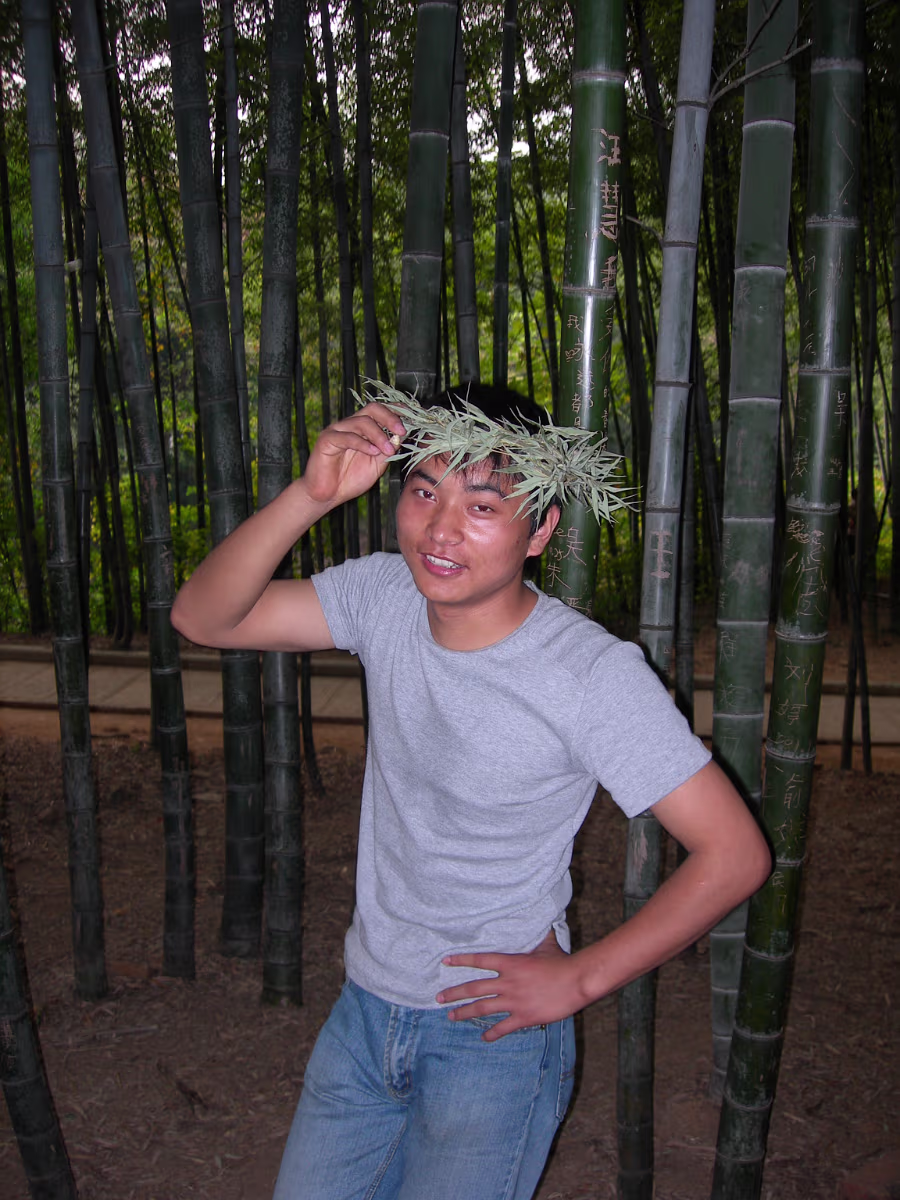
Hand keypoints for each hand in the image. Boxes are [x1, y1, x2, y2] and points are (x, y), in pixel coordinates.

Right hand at [303, 403, 405, 508]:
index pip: (381, 411)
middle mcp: (350, 425)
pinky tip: (373, 452)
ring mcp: (337, 430)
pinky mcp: (326, 440)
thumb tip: (403, 436)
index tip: (413, 417)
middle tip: (402, 431)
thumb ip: (388, 450)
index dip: (397, 411)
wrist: (327, 496)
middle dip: (390, 418)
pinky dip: (362, 443)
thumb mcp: (377, 464)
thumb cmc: (350, 480)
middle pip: (372, 409)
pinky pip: (347, 437)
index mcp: (363, 429)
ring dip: (379, 435)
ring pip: (361, 422)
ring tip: (389, 450)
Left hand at [436, 933, 587, 1041]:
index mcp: (510, 963)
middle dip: (454, 993)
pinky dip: (492, 1033)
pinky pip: (503, 1027)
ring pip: (482, 1008)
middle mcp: (507, 982)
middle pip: (474, 988)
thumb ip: (536, 934)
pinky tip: (484, 1038)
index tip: (445, 962)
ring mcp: (514, 1001)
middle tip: (438, 998)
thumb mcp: (545, 944)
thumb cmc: (562, 962)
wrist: (576, 981)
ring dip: (464, 1012)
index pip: (480, 960)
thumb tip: (540, 916)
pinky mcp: (524, 1017)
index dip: (461, 960)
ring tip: (451, 1016)